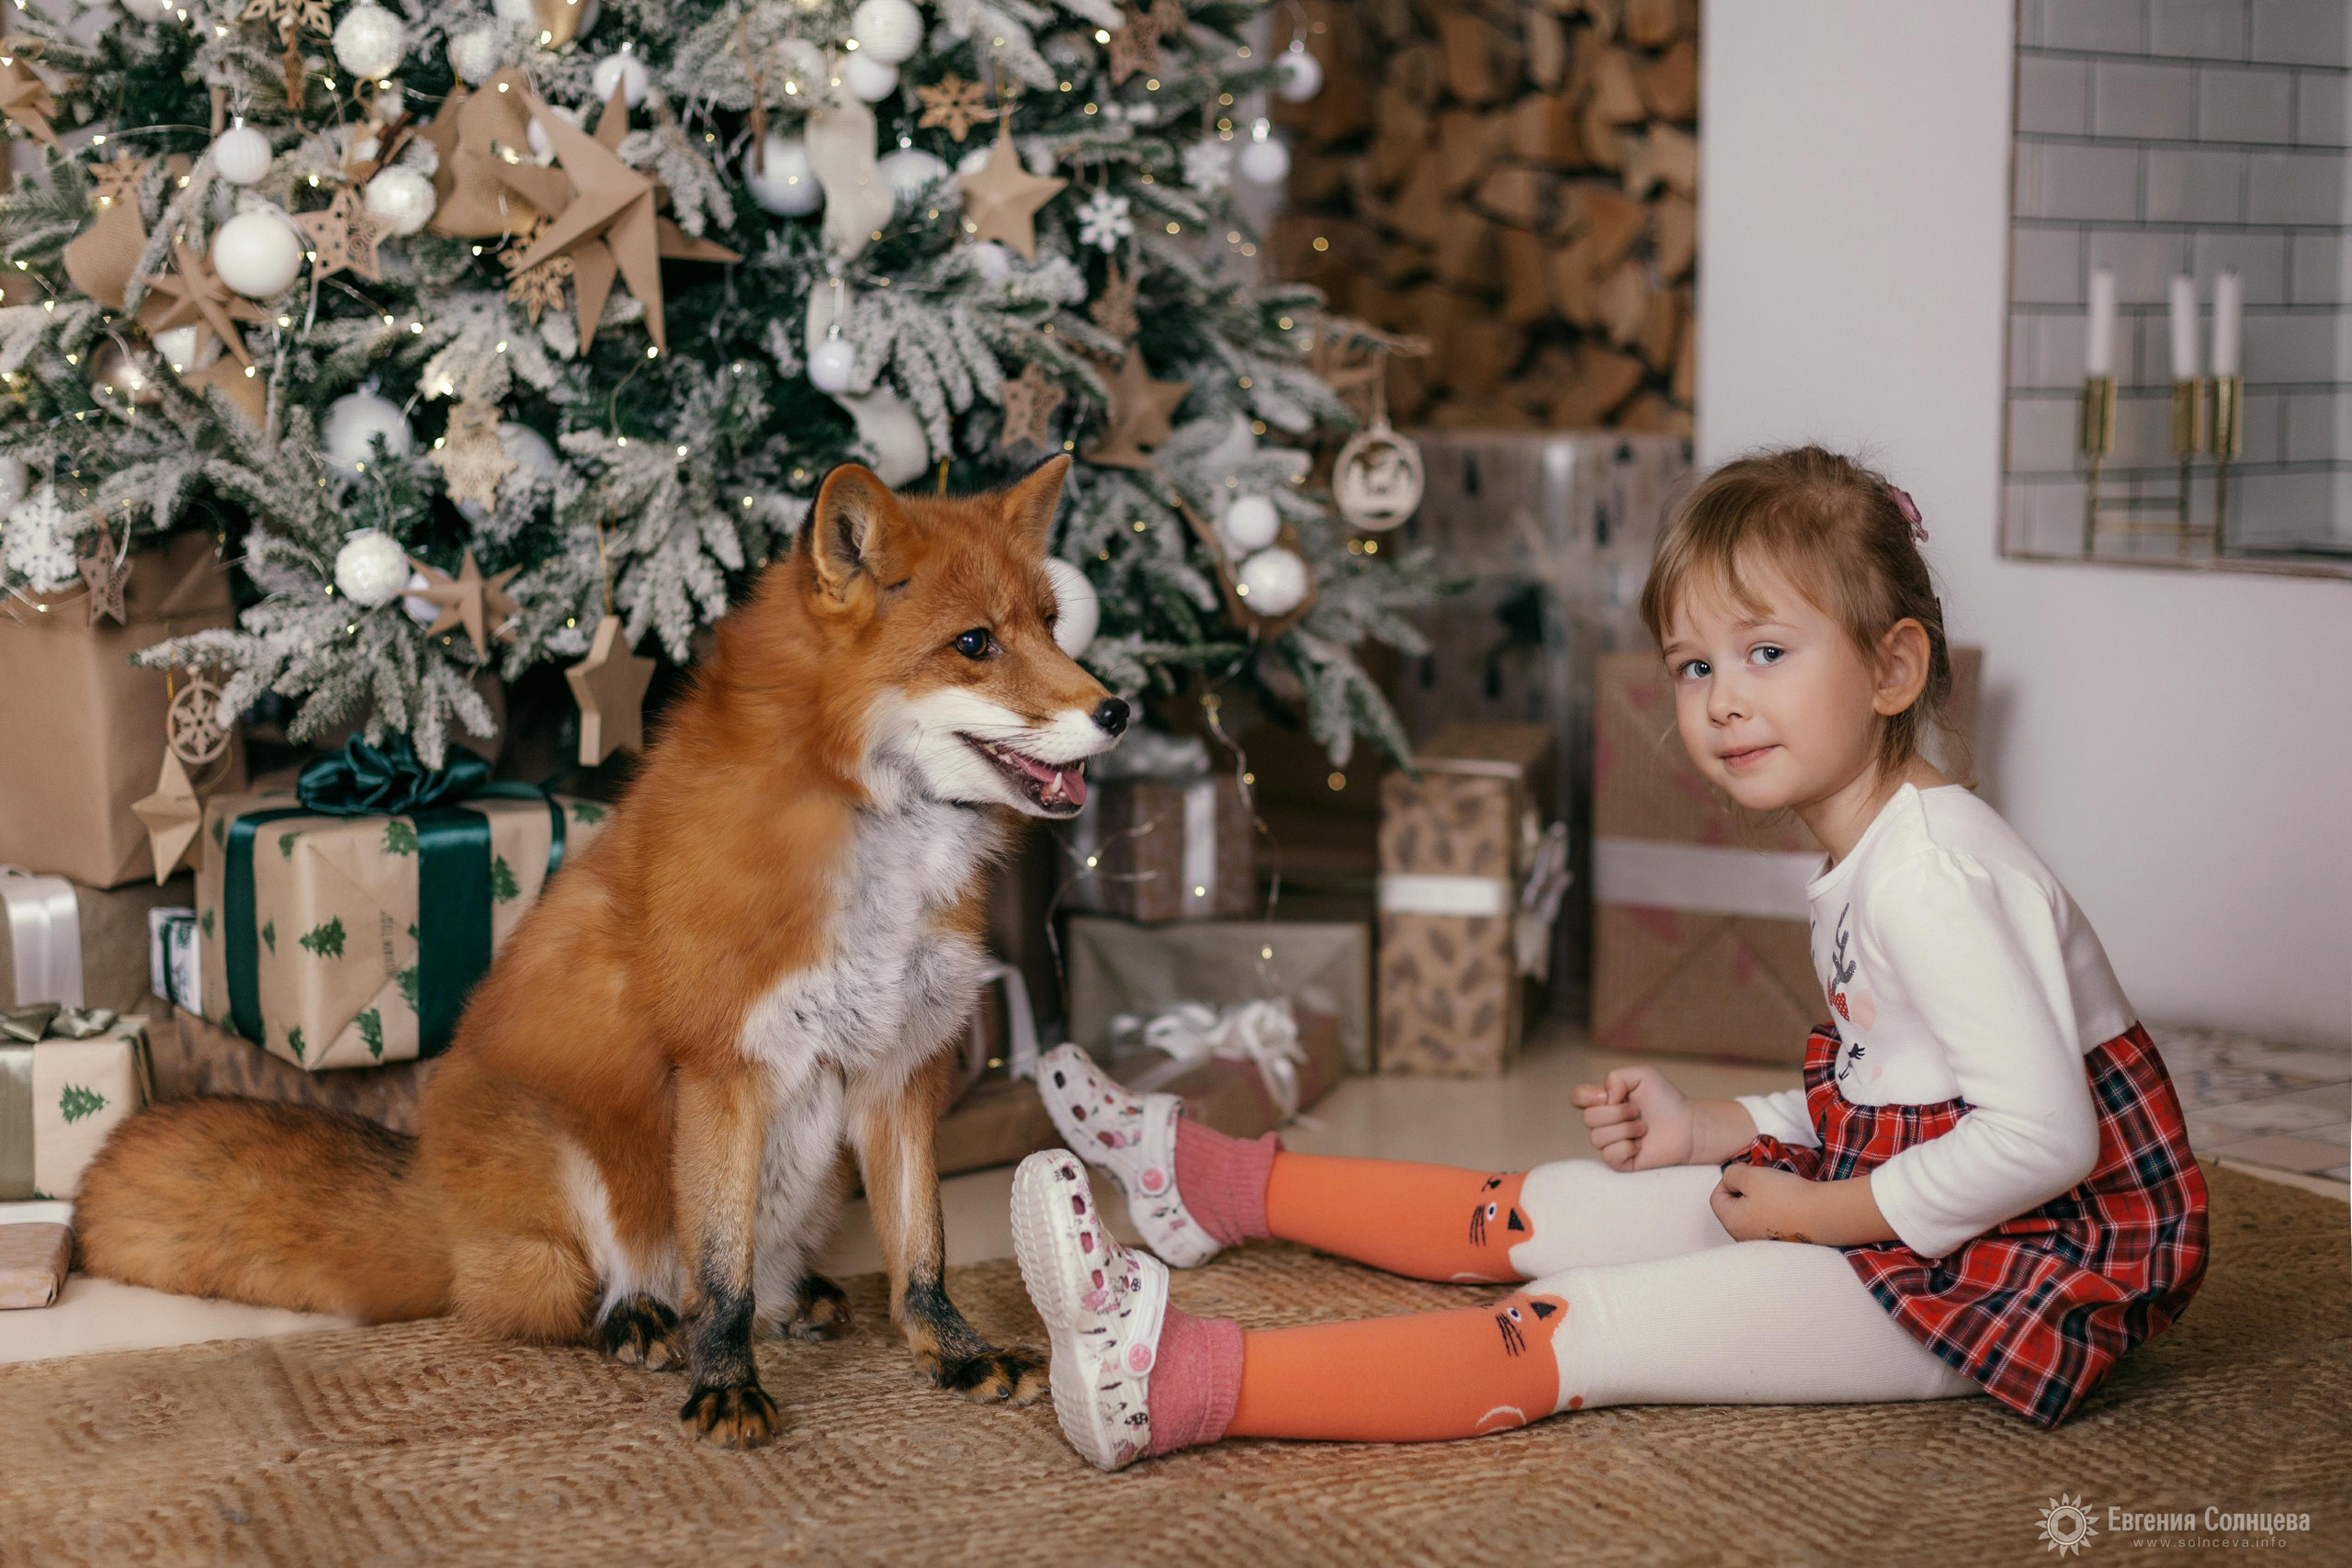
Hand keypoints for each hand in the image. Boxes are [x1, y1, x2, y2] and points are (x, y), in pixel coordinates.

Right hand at [1572, 1066, 1694, 1170]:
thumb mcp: (1643, 1075)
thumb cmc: (1666, 1100)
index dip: (1587, 1097)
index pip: (1577, 1097)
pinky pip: (1609, 1155)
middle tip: (1637, 1111)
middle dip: (1616, 1113)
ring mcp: (1610, 1143)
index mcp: (1605, 1101)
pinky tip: (1641, 1145)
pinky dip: (1627, 1147)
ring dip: (1625, 1130)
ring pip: (1597, 1137)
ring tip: (1643, 1128)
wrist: (1688, 1126)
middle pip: (1588, 1118)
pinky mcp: (1620, 1162)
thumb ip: (1616, 1077)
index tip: (1609, 1096)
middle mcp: (1604, 1122)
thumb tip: (1605, 1099)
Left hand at [1709, 1163, 1826, 1243]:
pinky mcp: (1781, 1242)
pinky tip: (1787, 1201)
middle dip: (1745, 1188)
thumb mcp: (1751, 1176)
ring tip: (1776, 1188)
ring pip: (1752, 1212)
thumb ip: (1731, 1175)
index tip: (1748, 1171)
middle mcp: (1744, 1237)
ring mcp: (1763, 1242)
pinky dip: (1774, 1208)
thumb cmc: (1785, 1196)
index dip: (1728, 1179)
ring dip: (1760, 1197)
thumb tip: (1730, 1181)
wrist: (1824, 1215)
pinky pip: (1769, 1221)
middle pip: (1734, 1206)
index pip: (1716, 1198)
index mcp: (1732, 1223)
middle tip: (1762, 1178)